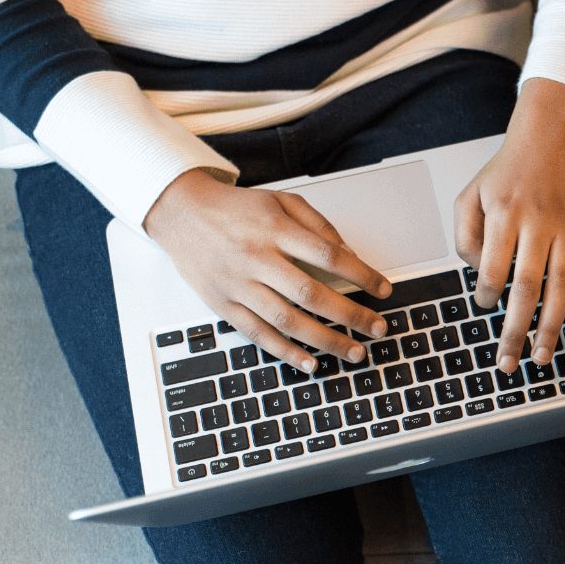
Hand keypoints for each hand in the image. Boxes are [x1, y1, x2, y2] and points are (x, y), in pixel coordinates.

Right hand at [142, 169, 392, 372]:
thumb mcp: (280, 200)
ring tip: (355, 352)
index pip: (329, 255)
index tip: (384, 289)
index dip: (362, 274)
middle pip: (312, 293)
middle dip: (351, 315)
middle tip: (379, 329)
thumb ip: (317, 225)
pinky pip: (258, 334)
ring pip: (287, 320)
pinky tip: (312, 363)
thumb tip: (350, 254)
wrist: (180, 213)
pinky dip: (286, 352)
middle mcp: (257, 258)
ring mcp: (238, 285)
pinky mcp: (223, 305)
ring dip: (326, 340)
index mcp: (275, 229)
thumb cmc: (236, 209)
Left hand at [454, 77, 564, 374]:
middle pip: (526, 289)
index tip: (484, 305)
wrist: (553, 134)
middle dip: (515, 331)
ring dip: (550, 327)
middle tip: (508, 361)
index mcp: (504, 214)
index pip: (493, 269)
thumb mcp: (471, 193)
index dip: (486, 295)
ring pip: (560, 288)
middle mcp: (538, 224)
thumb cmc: (509, 169)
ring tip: (541, 356)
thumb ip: (465, 236)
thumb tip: (480, 275)